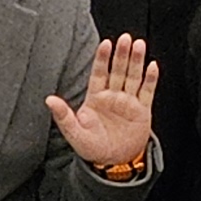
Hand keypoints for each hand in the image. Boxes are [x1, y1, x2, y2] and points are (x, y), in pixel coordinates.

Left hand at [51, 35, 158, 171]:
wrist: (114, 162)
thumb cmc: (92, 148)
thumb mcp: (74, 133)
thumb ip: (63, 116)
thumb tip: (48, 99)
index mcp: (96, 99)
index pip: (99, 73)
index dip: (102, 58)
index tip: (106, 43)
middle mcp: (113, 97)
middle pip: (118, 71)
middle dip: (122, 54)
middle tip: (126, 38)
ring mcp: (129, 102)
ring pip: (133, 77)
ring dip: (137, 61)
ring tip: (139, 45)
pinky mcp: (143, 110)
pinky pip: (147, 91)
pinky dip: (150, 79)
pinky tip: (152, 66)